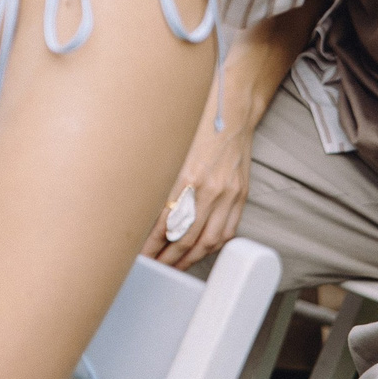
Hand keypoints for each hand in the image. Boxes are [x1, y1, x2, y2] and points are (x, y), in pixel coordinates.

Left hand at [145, 106, 257, 268]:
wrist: (230, 112)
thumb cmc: (193, 126)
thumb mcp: (167, 150)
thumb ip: (156, 180)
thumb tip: (137, 208)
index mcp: (185, 177)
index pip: (165, 224)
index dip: (151, 245)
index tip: (139, 255)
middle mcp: (209, 189)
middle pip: (187, 237)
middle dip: (169, 257)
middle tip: (154, 267)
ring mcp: (228, 193)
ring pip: (209, 239)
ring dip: (191, 258)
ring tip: (174, 266)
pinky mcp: (240, 194)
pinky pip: (228, 229)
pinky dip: (213, 246)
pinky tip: (200, 252)